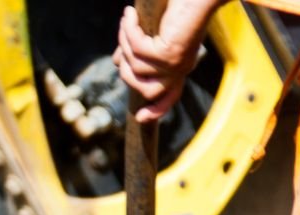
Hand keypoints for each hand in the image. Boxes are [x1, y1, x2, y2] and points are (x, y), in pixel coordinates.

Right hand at [114, 0, 225, 121]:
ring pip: (134, 66)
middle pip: (143, 88)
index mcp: (181, 65)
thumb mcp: (156, 34)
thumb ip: (140, 50)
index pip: (170, 96)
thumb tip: (118, 61)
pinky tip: (129, 15)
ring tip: (129, 20)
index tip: (140, 118)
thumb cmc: (179, 7)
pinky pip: (135, 49)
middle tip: (122, 40)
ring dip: (125, 41)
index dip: (156, 110)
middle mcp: (180, 68)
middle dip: (126, 68)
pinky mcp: (167, 53)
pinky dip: (128, 30)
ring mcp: (174, 64)